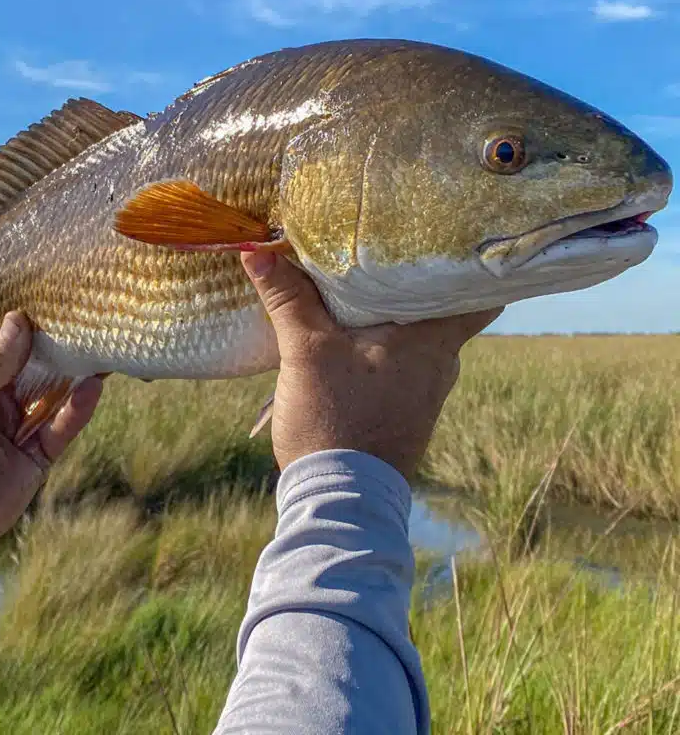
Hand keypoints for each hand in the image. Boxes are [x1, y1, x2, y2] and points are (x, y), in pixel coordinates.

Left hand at [0, 312, 102, 560]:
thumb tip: (19, 318)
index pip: (0, 346)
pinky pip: (62, 427)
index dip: (21, 326)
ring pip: (54, 395)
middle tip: (83, 317)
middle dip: (55, 346)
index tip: (45, 298)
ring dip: (75, 373)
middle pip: (33, 368)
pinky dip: (78, 408)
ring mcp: (18, 429)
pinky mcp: (37, 457)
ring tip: (99, 345)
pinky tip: (94, 385)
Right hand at [241, 251, 500, 479]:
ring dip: (394, 312)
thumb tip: (255, 249)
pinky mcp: (406, 409)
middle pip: (441, 307)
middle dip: (415, 279)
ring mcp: (427, 390)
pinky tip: (352, 333)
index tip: (450, 234)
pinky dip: (384, 342)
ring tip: (362, 281)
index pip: (479, 291)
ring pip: (419, 335)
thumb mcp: (304, 351)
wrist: (340, 501)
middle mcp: (442, 363)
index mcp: (433, 340)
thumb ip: (286, 297)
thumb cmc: (334, 419)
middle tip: (387, 243)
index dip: (471, 261)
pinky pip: (403, 361)